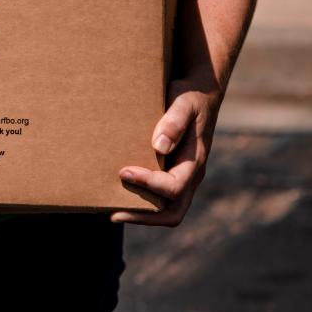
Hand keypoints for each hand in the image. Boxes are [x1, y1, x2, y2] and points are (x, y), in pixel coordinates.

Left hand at [111, 78, 221, 226]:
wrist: (199, 95)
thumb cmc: (189, 97)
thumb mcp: (184, 103)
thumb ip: (174, 122)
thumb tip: (159, 147)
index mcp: (195, 162)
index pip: (174, 187)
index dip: (149, 184)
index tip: (123, 172)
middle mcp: (190, 175)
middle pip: (173, 213)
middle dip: (144, 217)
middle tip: (114, 214)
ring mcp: (181, 177)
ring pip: (166, 209)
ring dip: (141, 213)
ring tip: (112, 210)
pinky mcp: (171, 173)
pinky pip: (159, 197)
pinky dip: (141, 201)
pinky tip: (118, 193)